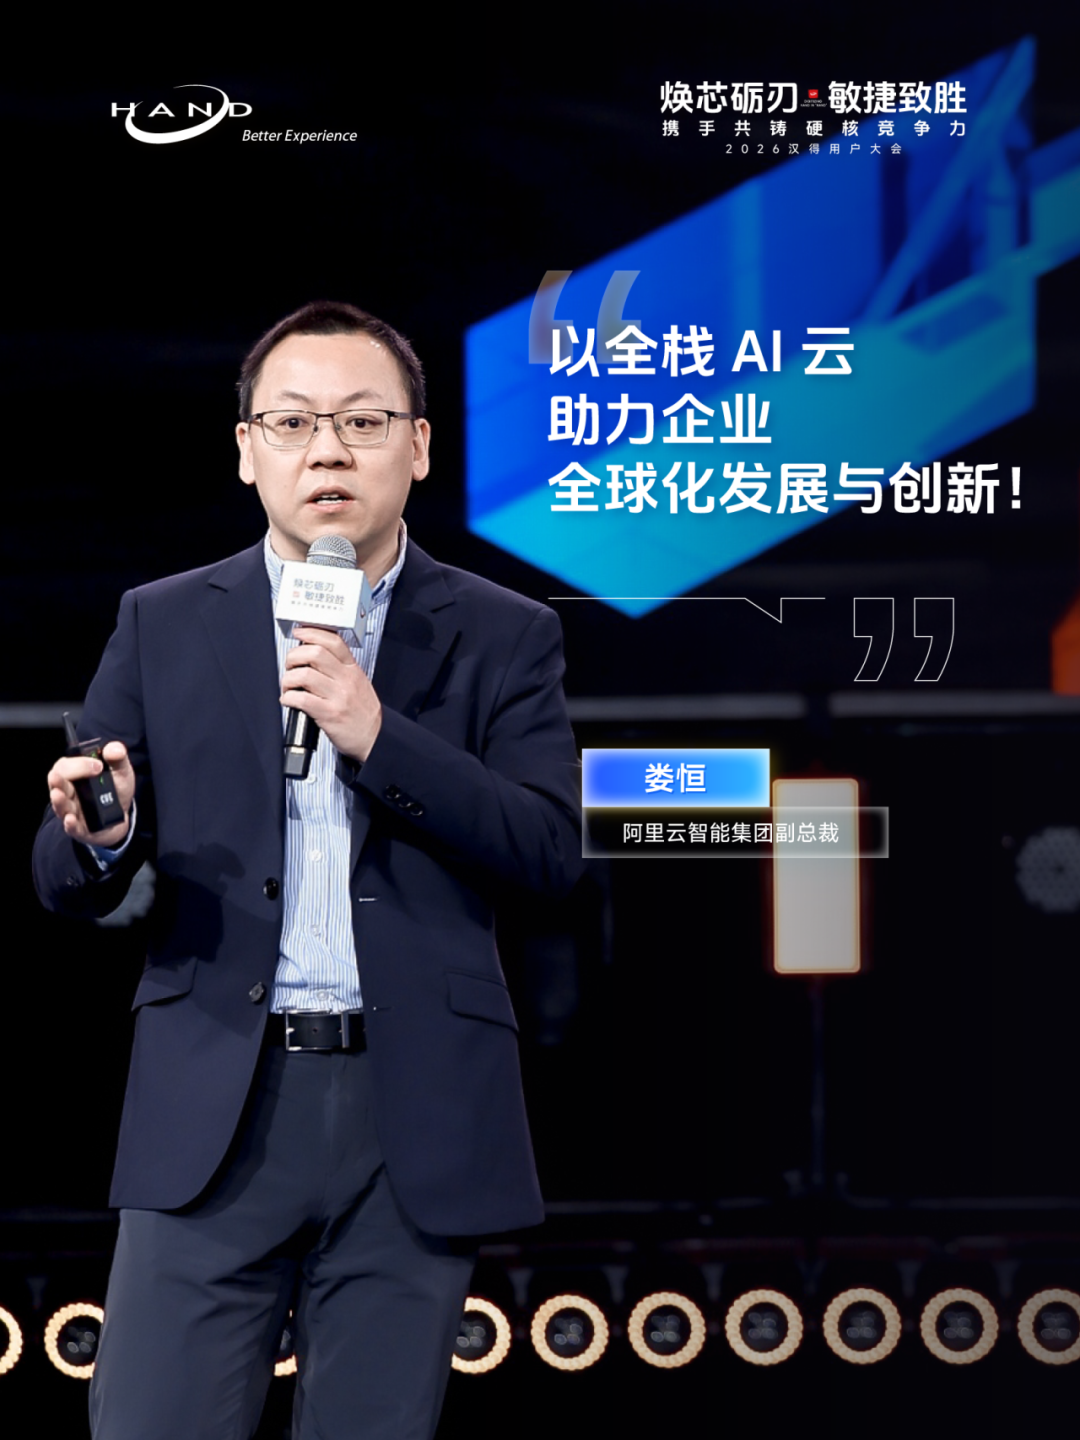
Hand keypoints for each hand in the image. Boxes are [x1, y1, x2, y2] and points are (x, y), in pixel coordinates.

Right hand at [47, 740, 134, 847]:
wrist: (122, 816)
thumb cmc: (116, 790)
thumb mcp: (121, 772)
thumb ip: (118, 758)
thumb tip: (114, 749)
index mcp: (74, 776)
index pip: (65, 766)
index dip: (78, 764)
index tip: (98, 766)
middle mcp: (69, 792)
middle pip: (57, 785)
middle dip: (57, 781)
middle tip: (58, 777)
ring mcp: (72, 811)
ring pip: (61, 806)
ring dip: (59, 801)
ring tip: (58, 795)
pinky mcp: (80, 829)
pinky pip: (72, 828)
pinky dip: (70, 824)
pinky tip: (70, 819)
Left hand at [281, 626, 381, 762]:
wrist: (375, 738)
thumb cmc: (364, 713)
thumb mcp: (359, 683)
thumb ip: (340, 669)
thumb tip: (313, 655)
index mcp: (352, 670)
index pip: (333, 641)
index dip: (312, 633)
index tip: (300, 633)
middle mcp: (346, 680)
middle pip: (315, 653)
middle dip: (294, 656)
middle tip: (290, 665)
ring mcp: (338, 696)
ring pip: (304, 675)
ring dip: (288, 679)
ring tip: (288, 686)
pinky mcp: (329, 714)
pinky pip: (302, 699)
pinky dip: (288, 698)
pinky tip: (289, 701)